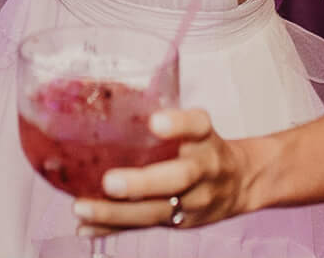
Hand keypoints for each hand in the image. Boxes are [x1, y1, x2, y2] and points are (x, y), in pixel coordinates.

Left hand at [74, 108, 267, 235]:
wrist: (241, 183)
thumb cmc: (203, 147)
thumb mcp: (193, 126)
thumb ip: (160, 115)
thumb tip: (106, 95)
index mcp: (205, 138)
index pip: (197, 126)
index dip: (178, 124)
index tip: (156, 122)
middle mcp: (203, 169)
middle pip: (178, 177)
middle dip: (143, 183)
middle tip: (110, 182)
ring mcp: (194, 201)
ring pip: (157, 210)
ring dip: (117, 212)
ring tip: (83, 207)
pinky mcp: (180, 222)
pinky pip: (145, 226)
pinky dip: (113, 229)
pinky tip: (86, 227)